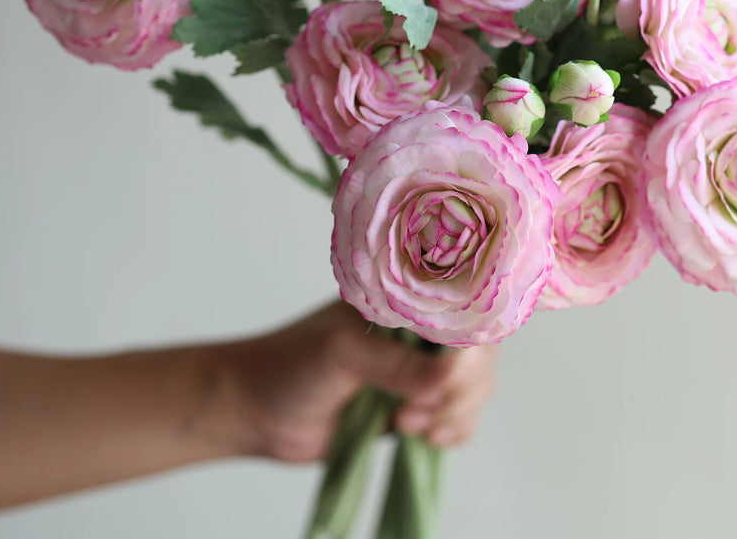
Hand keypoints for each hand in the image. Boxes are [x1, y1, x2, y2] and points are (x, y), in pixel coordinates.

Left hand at [206, 300, 497, 462]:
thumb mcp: (343, 354)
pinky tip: (422, 436)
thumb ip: (398, 365)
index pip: (466, 310)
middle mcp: (421, 332)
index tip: (447, 376)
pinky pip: (461, 420)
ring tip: (404, 422)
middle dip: (460, 388)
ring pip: (475, 389)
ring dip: (452, 413)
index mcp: (406, 300)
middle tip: (417, 408)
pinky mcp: (418, 408)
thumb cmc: (290, 364)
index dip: (470, 344)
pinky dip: (453, 431)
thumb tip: (450, 374)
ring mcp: (420, 371)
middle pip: (479, 354)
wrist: (258, 413)